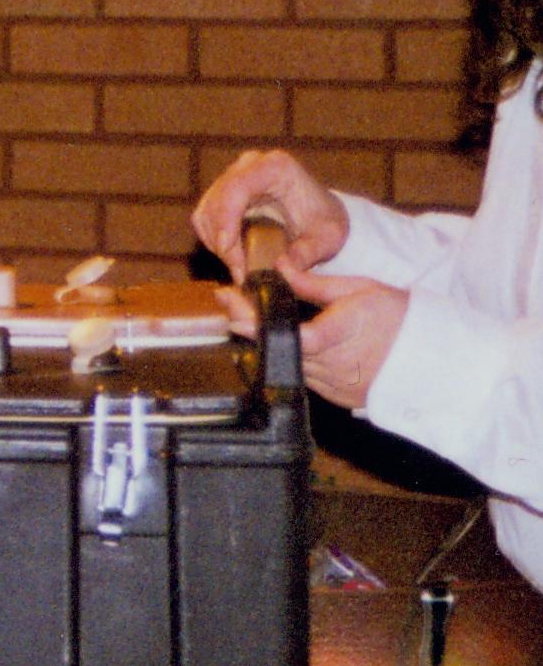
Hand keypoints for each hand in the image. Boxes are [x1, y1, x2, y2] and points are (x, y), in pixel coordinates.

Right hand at [192, 149, 349, 280]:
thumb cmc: (325, 223)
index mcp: (275, 167)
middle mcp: (248, 165)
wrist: (322, 216)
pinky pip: (204, 218)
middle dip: (222, 240)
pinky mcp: (222, 192)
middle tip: (238, 270)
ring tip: (238, 267)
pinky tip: (232, 256)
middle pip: (216, 202)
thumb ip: (307, 253)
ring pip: (205, 212)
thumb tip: (281, 267)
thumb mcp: (327, 240)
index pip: (236, 188)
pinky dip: (213, 240)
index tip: (227, 249)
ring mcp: (232, 176)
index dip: (225, 219)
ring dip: (215, 243)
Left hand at [216, 265, 407, 409]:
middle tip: (231, 303)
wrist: (433, 353)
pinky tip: (284, 341)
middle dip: (254, 327)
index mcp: (344, 335)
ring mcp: (339, 386)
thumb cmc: (398, 315)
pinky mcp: (341, 397)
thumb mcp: (359, 289)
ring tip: (250, 317)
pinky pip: (307, 378)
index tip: (236, 319)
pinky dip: (293, 360)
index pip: (297, 339)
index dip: (264, 331)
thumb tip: (280, 268)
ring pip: (291, 365)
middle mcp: (338, 366)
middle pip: (283, 351)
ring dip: (270, 344)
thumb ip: (315, 284)